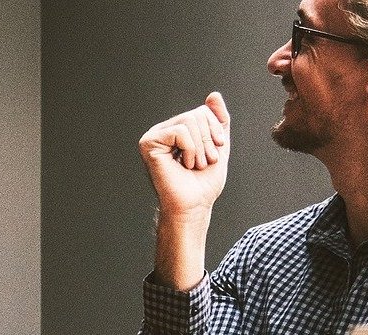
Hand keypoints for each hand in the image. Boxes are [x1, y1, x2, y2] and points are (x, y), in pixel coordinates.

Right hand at [138, 91, 231, 219]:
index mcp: (178, 131)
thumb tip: (213, 95)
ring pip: (189, 120)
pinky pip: (180, 131)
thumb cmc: (203, 183)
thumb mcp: (218, 146)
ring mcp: (154, 136)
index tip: (212, 155)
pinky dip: (189, 149)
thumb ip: (218, 120)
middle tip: (202, 163)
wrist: (194, 206)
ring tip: (193, 166)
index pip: (203, 111)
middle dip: (208, 140)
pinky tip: (183, 165)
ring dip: (200, 148)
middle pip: (197, 113)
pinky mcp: (149, 143)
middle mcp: (164, 131)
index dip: (215, 131)